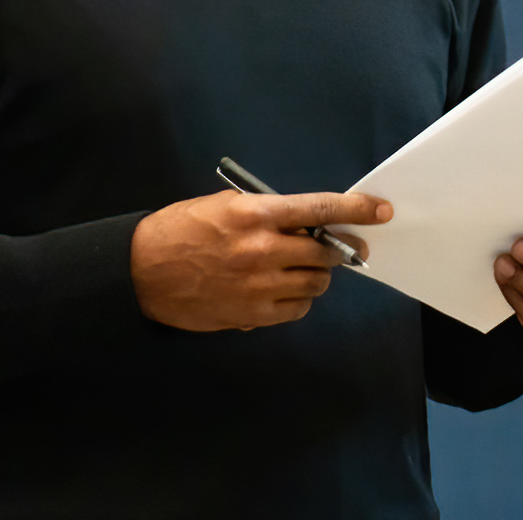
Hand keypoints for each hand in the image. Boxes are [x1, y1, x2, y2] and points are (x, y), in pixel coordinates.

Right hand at [130, 190, 390, 330]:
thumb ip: (268, 213)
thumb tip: (307, 223)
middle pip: (324, 252)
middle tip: (333, 248)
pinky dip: (298, 301)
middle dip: (334, 250)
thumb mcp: (225, 206)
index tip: (381, 210)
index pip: (318, 208)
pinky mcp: (251, 315)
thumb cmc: (182, 230)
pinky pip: (297, 310)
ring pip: (315, 284)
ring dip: (314, 276)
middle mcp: (263, 250)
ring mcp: (259, 285)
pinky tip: (280, 291)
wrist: (141, 272)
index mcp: (256, 214)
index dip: (355, 209)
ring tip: (294, 269)